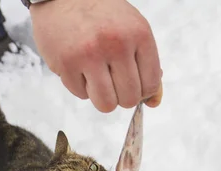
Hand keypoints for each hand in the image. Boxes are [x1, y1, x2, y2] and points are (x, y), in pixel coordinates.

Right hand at [29, 0, 162, 112]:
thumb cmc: (101, 16)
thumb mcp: (132, 30)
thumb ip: (146, 64)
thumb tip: (154, 102)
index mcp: (139, 34)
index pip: (150, 83)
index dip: (143, 91)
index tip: (133, 85)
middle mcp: (116, 44)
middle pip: (129, 98)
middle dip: (122, 96)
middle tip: (113, 82)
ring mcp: (89, 55)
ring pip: (106, 104)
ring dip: (102, 98)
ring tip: (97, 80)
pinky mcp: (66, 64)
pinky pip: (81, 96)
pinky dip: (81, 87)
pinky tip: (79, 67)